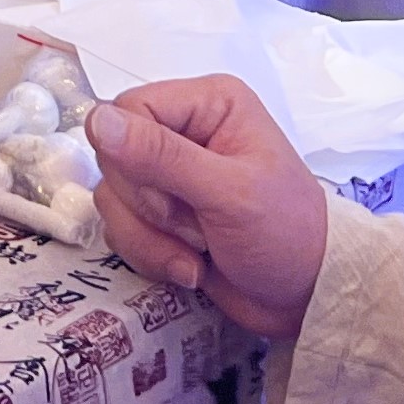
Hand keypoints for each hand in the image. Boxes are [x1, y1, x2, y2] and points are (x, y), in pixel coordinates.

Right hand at [87, 76, 332, 340]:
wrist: (306, 299)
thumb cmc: (286, 235)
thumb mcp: (229, 193)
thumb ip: (162, 156)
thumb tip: (97, 120)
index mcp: (208, 104)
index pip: (128, 109)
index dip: (134, 158)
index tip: (170, 196)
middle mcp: (184, 131)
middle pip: (114, 156)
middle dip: (149, 208)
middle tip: (196, 228)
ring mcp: (170, 176)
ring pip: (112, 197)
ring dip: (150, 238)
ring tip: (197, 254)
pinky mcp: (161, 216)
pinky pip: (120, 228)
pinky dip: (150, 255)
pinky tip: (190, 267)